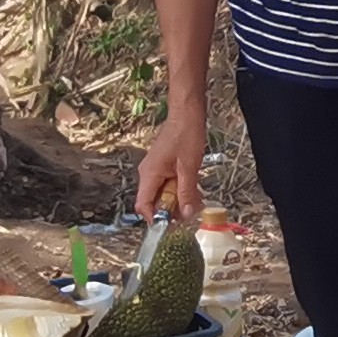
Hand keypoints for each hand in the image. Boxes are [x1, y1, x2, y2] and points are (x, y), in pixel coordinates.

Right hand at [132, 107, 207, 221]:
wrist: (187, 112)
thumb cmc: (186, 134)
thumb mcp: (189, 167)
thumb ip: (187, 192)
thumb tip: (185, 214)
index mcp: (149, 174)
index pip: (143, 205)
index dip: (155, 218)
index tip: (172, 223)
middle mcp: (148, 173)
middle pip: (153, 201)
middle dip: (171, 209)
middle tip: (190, 210)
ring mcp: (155, 168)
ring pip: (162, 193)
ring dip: (177, 198)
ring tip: (194, 199)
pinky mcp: (163, 164)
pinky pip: (168, 183)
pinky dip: (179, 188)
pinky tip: (193, 187)